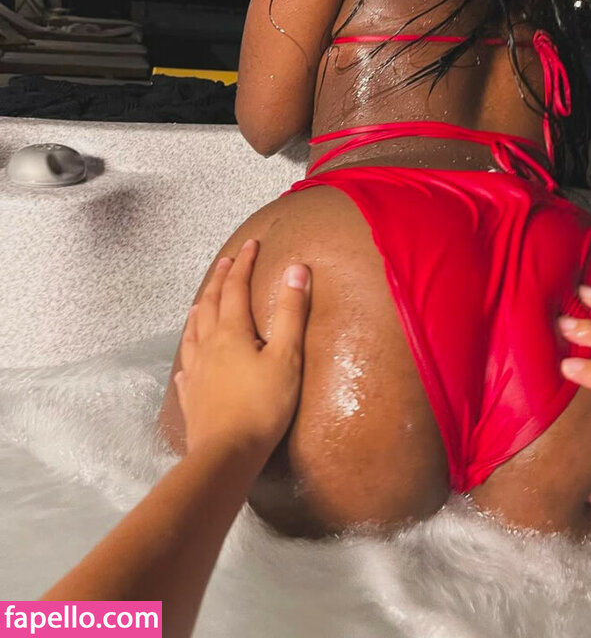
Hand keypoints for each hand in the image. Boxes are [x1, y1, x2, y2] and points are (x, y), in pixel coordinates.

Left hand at [175, 239, 310, 464]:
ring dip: (199, 312)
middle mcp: (208, 345)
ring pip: (193, 333)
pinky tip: (187, 366)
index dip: (244, 264)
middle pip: (210, 304)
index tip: (250, 244)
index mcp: (232, 331)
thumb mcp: (286, 356)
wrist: (226, 455)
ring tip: (200, 303)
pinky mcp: (191, 397)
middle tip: (225, 263)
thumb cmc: (262, 405)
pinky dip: (188, 356)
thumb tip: (296, 268)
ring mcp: (195, 372)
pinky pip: (186, 369)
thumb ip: (291, 312)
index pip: (236, 288)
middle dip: (219, 280)